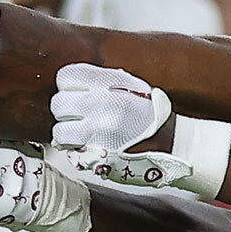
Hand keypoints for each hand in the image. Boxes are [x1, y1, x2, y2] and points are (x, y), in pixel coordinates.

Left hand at [50, 63, 201, 190]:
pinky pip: (70, 151)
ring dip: (67, 133)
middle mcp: (102, 104)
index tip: (76, 92)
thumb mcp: (131, 86)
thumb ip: (100, 81)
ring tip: (82, 134)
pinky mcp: (96, 155)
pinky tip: (91, 147)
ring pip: (59, 131)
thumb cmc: (150, 114)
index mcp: (110, 83)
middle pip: (58, 104)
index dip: (68, 86)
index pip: (65, 77)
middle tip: (79, 116)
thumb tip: (69, 83)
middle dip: (66, 111)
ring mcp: (98, 131)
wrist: (173, 144)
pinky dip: (76, 151)